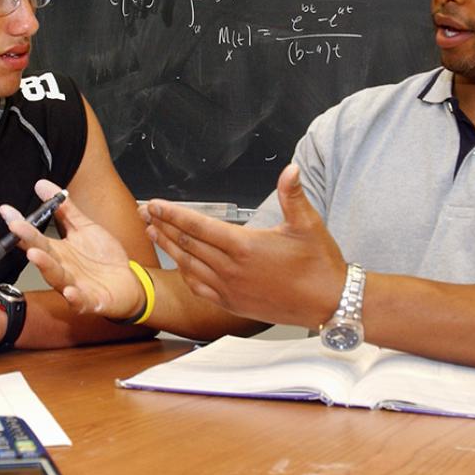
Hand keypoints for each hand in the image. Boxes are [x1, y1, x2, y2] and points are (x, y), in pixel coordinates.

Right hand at [11, 179, 144, 319]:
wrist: (127, 283)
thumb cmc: (102, 258)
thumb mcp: (85, 228)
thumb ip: (65, 209)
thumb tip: (42, 186)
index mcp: (58, 251)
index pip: (35, 236)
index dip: (21, 224)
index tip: (7, 211)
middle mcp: (62, 268)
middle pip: (42, 254)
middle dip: (29, 240)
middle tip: (17, 227)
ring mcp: (73, 285)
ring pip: (56, 277)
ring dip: (45, 266)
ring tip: (35, 254)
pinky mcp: (90, 301)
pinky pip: (80, 301)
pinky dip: (74, 297)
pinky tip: (69, 291)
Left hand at [142, 164, 344, 327]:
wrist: (329, 303)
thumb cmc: (319, 264)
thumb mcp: (308, 224)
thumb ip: (293, 195)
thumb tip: (290, 169)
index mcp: (245, 247)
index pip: (198, 226)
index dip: (173, 214)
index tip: (155, 204)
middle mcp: (231, 269)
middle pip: (187, 244)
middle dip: (163, 226)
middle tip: (144, 213)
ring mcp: (230, 290)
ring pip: (189, 265)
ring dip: (169, 247)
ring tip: (153, 232)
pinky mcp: (233, 305)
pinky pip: (200, 288)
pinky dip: (185, 273)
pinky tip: (179, 264)